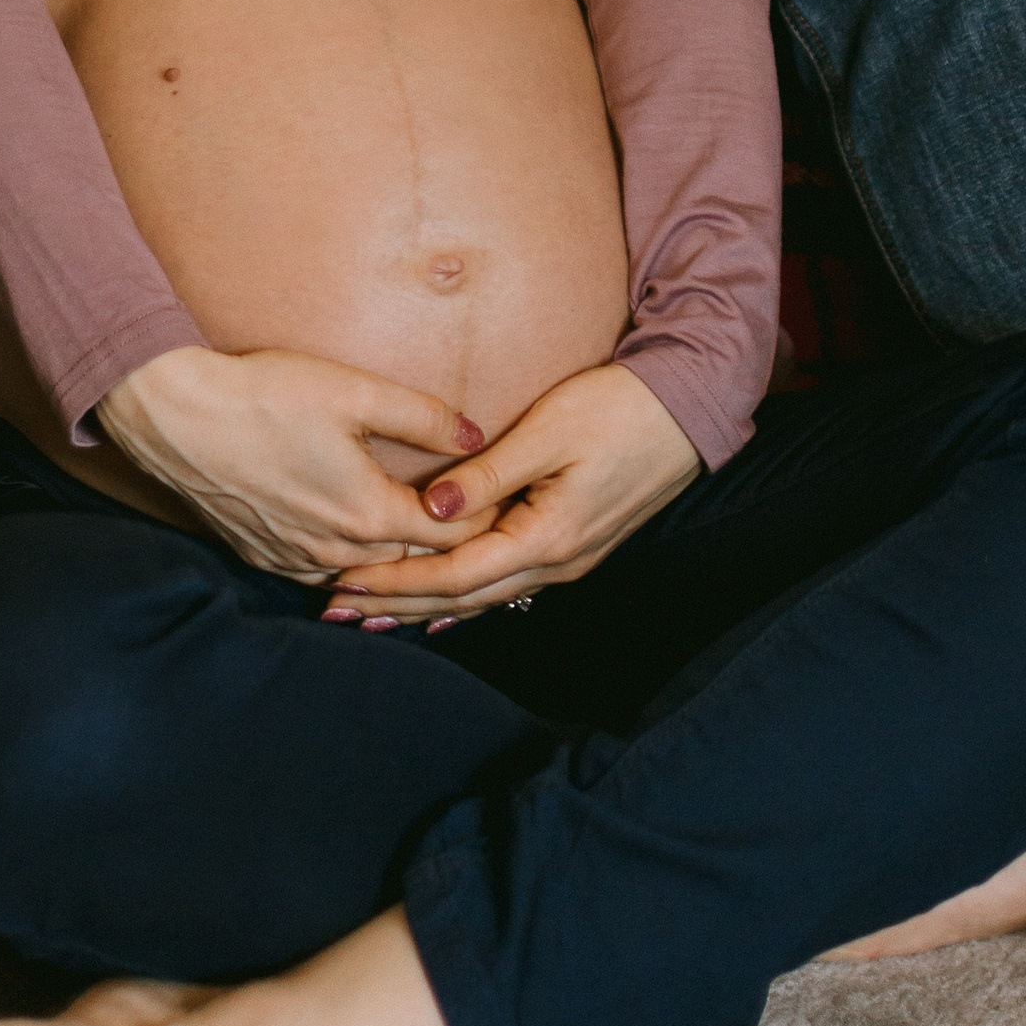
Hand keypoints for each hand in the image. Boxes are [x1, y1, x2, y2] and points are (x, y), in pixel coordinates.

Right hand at [98, 347, 494, 582]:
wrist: (175, 414)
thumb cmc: (265, 395)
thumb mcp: (354, 391)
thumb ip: (424, 417)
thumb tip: (475, 436)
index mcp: (368, 516)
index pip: (452, 535)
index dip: (486, 517)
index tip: (510, 501)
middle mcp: (335, 553)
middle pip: (414, 563)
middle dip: (451, 546)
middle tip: (485, 522)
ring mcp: (295, 561)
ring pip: (368, 573)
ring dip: (400, 561)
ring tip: (432, 539)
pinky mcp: (263, 556)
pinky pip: (323, 573)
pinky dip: (351, 564)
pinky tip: (360, 545)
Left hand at [324, 364, 698, 623]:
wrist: (688, 408)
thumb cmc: (618, 408)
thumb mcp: (550, 430)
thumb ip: (489, 473)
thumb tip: (430, 507)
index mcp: (549, 536)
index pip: (456, 573)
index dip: (397, 582)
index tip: (345, 584)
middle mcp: (558, 560)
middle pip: (463, 596)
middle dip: (398, 606)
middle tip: (338, 613)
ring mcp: (568, 558)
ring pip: (483, 595)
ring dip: (425, 606)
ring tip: (372, 617)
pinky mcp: (571, 543)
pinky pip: (505, 581)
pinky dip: (463, 594)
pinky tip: (439, 608)